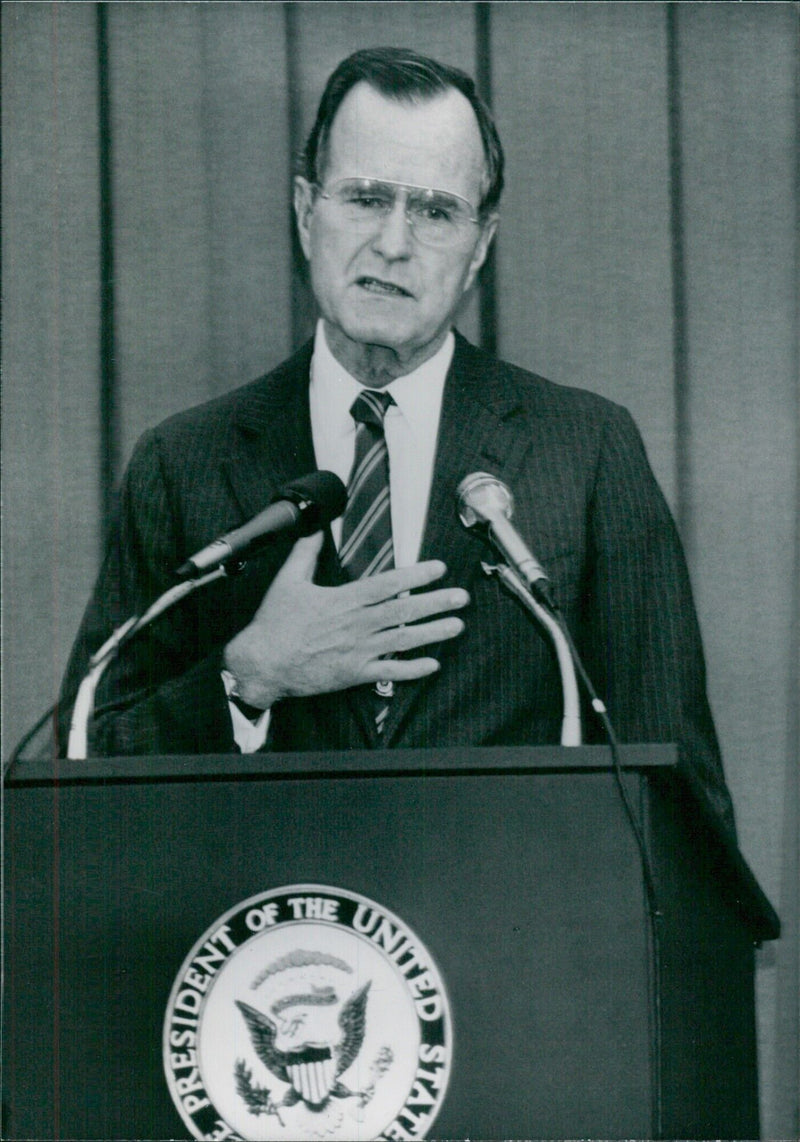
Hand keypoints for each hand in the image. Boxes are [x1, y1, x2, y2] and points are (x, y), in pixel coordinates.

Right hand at [223, 531, 468, 708]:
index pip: (388, 584)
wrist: (262, 664)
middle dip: (435, 602)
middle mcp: (357, 625)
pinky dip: (412, 669)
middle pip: (403, 611)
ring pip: (403, 640)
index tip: (438, 568)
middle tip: (461, 597)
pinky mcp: (354, 674)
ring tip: (456, 625)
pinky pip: (389, 672)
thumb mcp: (287, 581)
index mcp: (344, 600)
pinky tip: (433, 664)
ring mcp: (358, 651)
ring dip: (432, 633)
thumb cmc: (274, 624)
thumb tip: (314, 527)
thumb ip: (305, 552)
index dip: (416, 575)